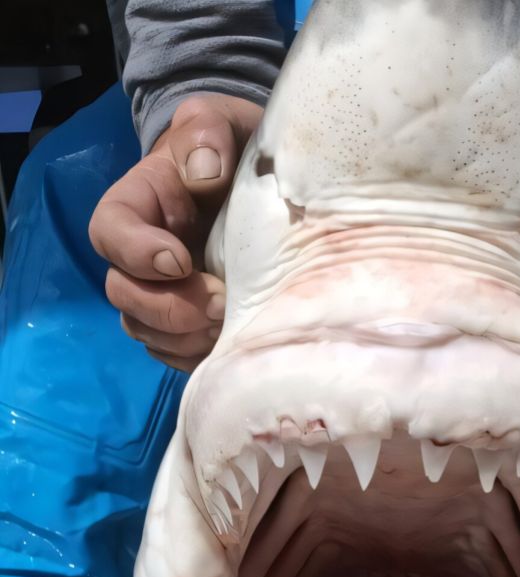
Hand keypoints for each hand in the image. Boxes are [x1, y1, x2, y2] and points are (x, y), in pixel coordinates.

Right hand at [89, 94, 262, 371]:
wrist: (255, 183)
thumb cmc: (228, 150)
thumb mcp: (219, 124)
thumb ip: (208, 136)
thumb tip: (205, 170)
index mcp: (136, 206)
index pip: (109, 233)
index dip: (137, 253)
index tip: (180, 261)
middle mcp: (138, 256)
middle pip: (124, 294)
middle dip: (169, 308)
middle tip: (220, 304)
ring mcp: (158, 293)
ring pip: (146, 331)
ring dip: (185, 337)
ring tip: (230, 326)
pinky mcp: (184, 324)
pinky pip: (174, 353)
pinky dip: (197, 355)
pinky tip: (232, 343)